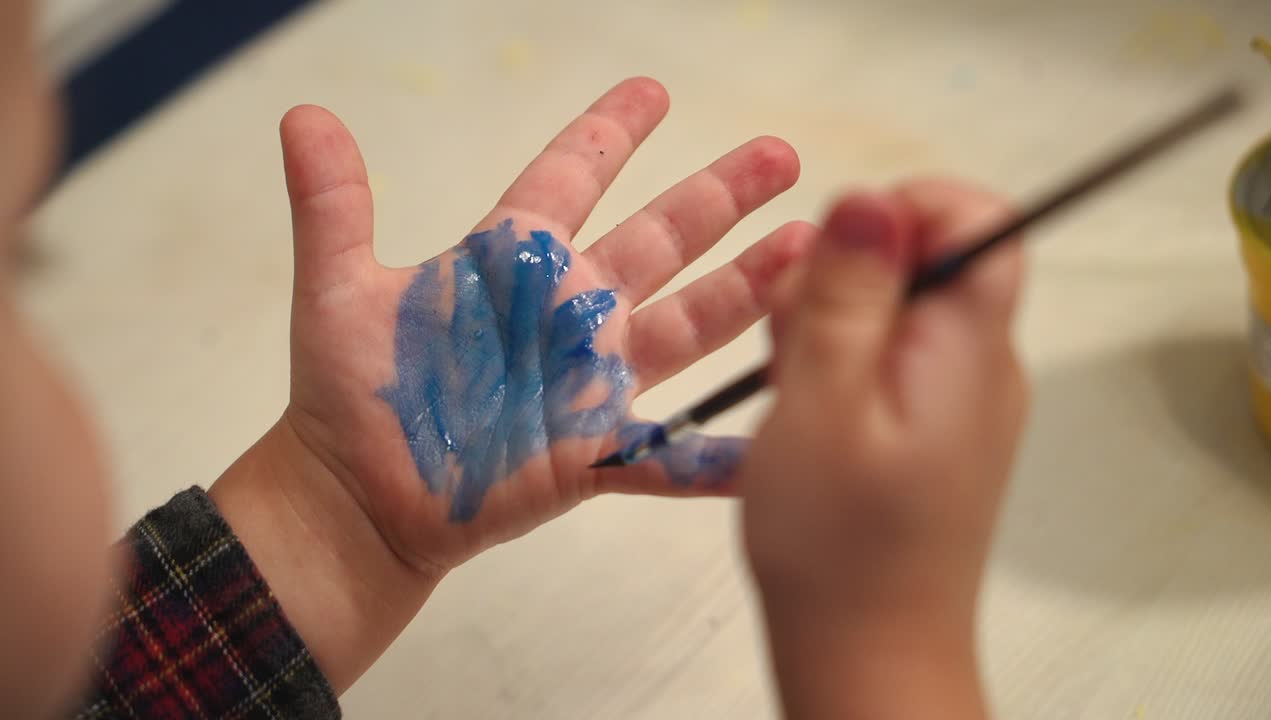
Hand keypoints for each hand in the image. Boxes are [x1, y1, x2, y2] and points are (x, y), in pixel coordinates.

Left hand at [211, 78, 810, 689]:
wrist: (356, 501)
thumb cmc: (348, 396)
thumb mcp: (339, 290)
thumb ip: (333, 205)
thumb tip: (303, 116)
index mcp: (511, 263)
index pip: (571, 177)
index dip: (611, 132)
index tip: (652, 92)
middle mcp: (565, 312)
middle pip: (660, 238)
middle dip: (721, 196)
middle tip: (778, 155)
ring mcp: (589, 380)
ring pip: (688, 323)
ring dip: (748, 289)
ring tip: (806, 251)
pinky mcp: (596, 451)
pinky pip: (670, 452)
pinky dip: (720, 453)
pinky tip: (775, 435)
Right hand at [740, 182, 1025, 718]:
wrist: (867, 654)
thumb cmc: (837, 543)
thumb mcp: (821, 400)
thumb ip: (847, 293)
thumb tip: (871, 196)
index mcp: (968, 348)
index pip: (979, 217)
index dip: (905, 208)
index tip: (833, 258)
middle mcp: (981, 364)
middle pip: (928, 258)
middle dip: (845, 276)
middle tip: (794, 346)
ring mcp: (960, 398)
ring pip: (899, 307)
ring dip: (832, 324)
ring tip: (796, 392)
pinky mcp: (934, 428)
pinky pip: (892, 358)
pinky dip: (840, 365)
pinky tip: (809, 415)